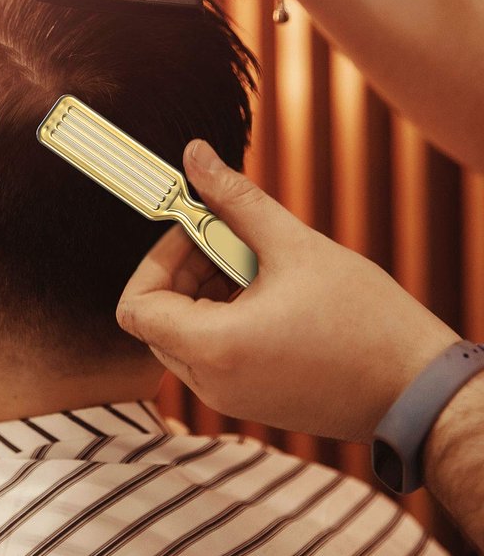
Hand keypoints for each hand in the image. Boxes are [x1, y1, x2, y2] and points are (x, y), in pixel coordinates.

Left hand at [116, 139, 460, 443]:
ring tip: (258, 265)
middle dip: (185, 268)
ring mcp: (228, 396)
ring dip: (206, 290)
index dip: (157, 259)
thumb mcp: (295, 247)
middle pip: (157, 316)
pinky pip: (210, 353)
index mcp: (212, 349)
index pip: (135, 305)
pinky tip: (268, 292)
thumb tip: (195, 156)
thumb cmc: (367, 323)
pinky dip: (223, 316)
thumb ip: (234, 200)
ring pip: (182, 334)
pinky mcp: (248, 398)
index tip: (196, 231)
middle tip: (230, 240)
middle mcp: (210, 382)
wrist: (420, 390)